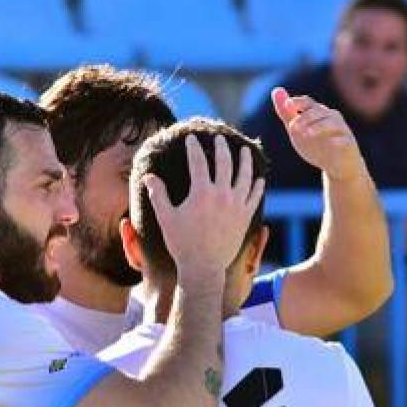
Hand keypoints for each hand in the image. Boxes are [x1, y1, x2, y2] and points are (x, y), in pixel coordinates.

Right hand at [142, 134, 264, 282]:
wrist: (203, 268)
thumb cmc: (181, 243)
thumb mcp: (166, 218)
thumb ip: (158, 194)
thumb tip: (148, 176)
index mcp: (201, 192)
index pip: (198, 161)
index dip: (193, 147)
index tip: (191, 138)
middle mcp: (222, 195)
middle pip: (225, 162)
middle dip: (221, 147)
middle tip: (219, 138)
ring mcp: (237, 205)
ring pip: (245, 175)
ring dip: (245, 160)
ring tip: (244, 150)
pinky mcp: (245, 217)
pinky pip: (255, 196)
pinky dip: (257, 185)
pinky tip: (258, 178)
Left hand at [271, 87, 364, 181]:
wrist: (338, 165)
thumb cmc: (316, 145)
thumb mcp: (297, 129)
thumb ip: (286, 112)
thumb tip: (276, 90)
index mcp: (317, 113)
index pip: (307, 102)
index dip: (298, 102)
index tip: (287, 105)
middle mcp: (330, 117)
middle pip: (318, 112)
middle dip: (305, 118)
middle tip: (293, 128)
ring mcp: (341, 129)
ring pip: (332, 123)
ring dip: (319, 127)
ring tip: (307, 134)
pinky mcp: (348, 143)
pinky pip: (344, 140)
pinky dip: (338, 140)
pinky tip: (331, 143)